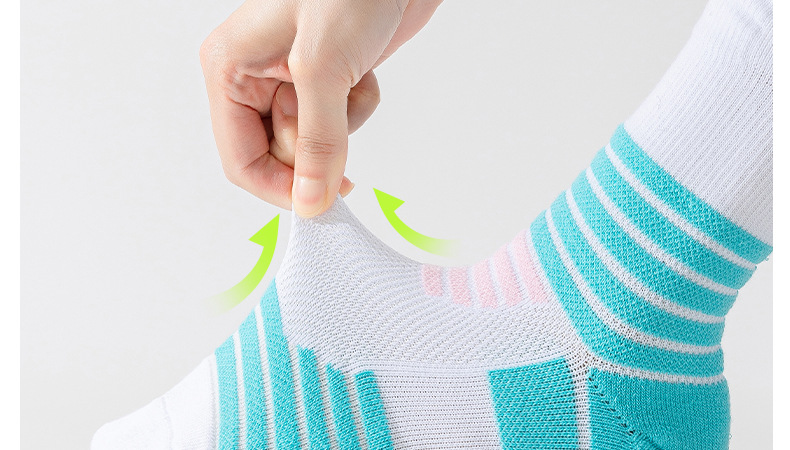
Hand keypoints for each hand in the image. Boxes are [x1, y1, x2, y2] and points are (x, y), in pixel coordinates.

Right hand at [200, 0, 442, 216]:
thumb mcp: (323, 67)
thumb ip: (318, 141)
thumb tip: (310, 201)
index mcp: (229, 71)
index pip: (241, 160)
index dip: (280, 187)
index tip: (319, 203)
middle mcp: (254, 80)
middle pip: (280, 155)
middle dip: (317, 145)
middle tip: (337, 111)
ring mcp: (292, 81)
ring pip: (314, 143)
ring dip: (343, 125)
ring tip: (351, 79)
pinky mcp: (327, 80)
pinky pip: (341, 123)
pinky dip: (360, 105)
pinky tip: (364, 71)